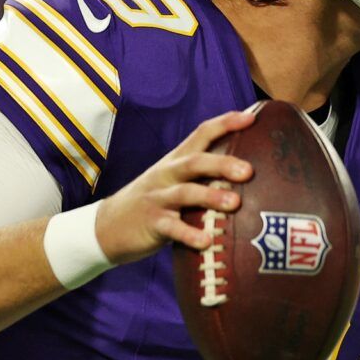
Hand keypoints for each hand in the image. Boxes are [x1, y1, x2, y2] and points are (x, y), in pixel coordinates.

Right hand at [94, 110, 255, 263]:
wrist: (108, 225)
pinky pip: (172, 228)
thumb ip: (203, 177)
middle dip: (222, 164)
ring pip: (184, 193)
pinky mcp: (151, 223)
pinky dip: (189, 234)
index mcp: (176, 161)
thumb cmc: (154, 202)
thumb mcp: (173, 181)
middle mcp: (167, 174)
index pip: (202, 134)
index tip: (251, 117)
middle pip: (194, 162)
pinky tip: (207, 242)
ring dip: (210, 197)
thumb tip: (249, 176)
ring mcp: (158, 198)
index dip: (226, 123)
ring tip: (235, 203)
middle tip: (248, 171)